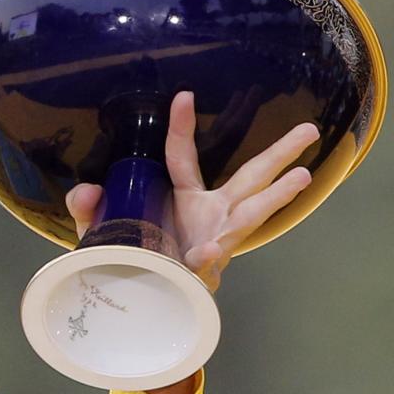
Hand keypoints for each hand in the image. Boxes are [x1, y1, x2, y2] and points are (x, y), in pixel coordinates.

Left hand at [66, 90, 318, 292]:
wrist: (143, 297)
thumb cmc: (134, 253)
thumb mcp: (101, 226)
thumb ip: (88, 207)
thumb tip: (84, 191)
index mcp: (183, 195)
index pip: (181, 155)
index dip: (182, 127)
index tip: (183, 96)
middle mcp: (209, 212)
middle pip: (249, 178)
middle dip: (278, 154)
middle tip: (308, 130)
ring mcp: (215, 238)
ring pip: (250, 215)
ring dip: (275, 197)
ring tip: (301, 177)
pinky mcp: (205, 271)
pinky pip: (207, 263)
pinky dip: (205, 258)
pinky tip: (205, 252)